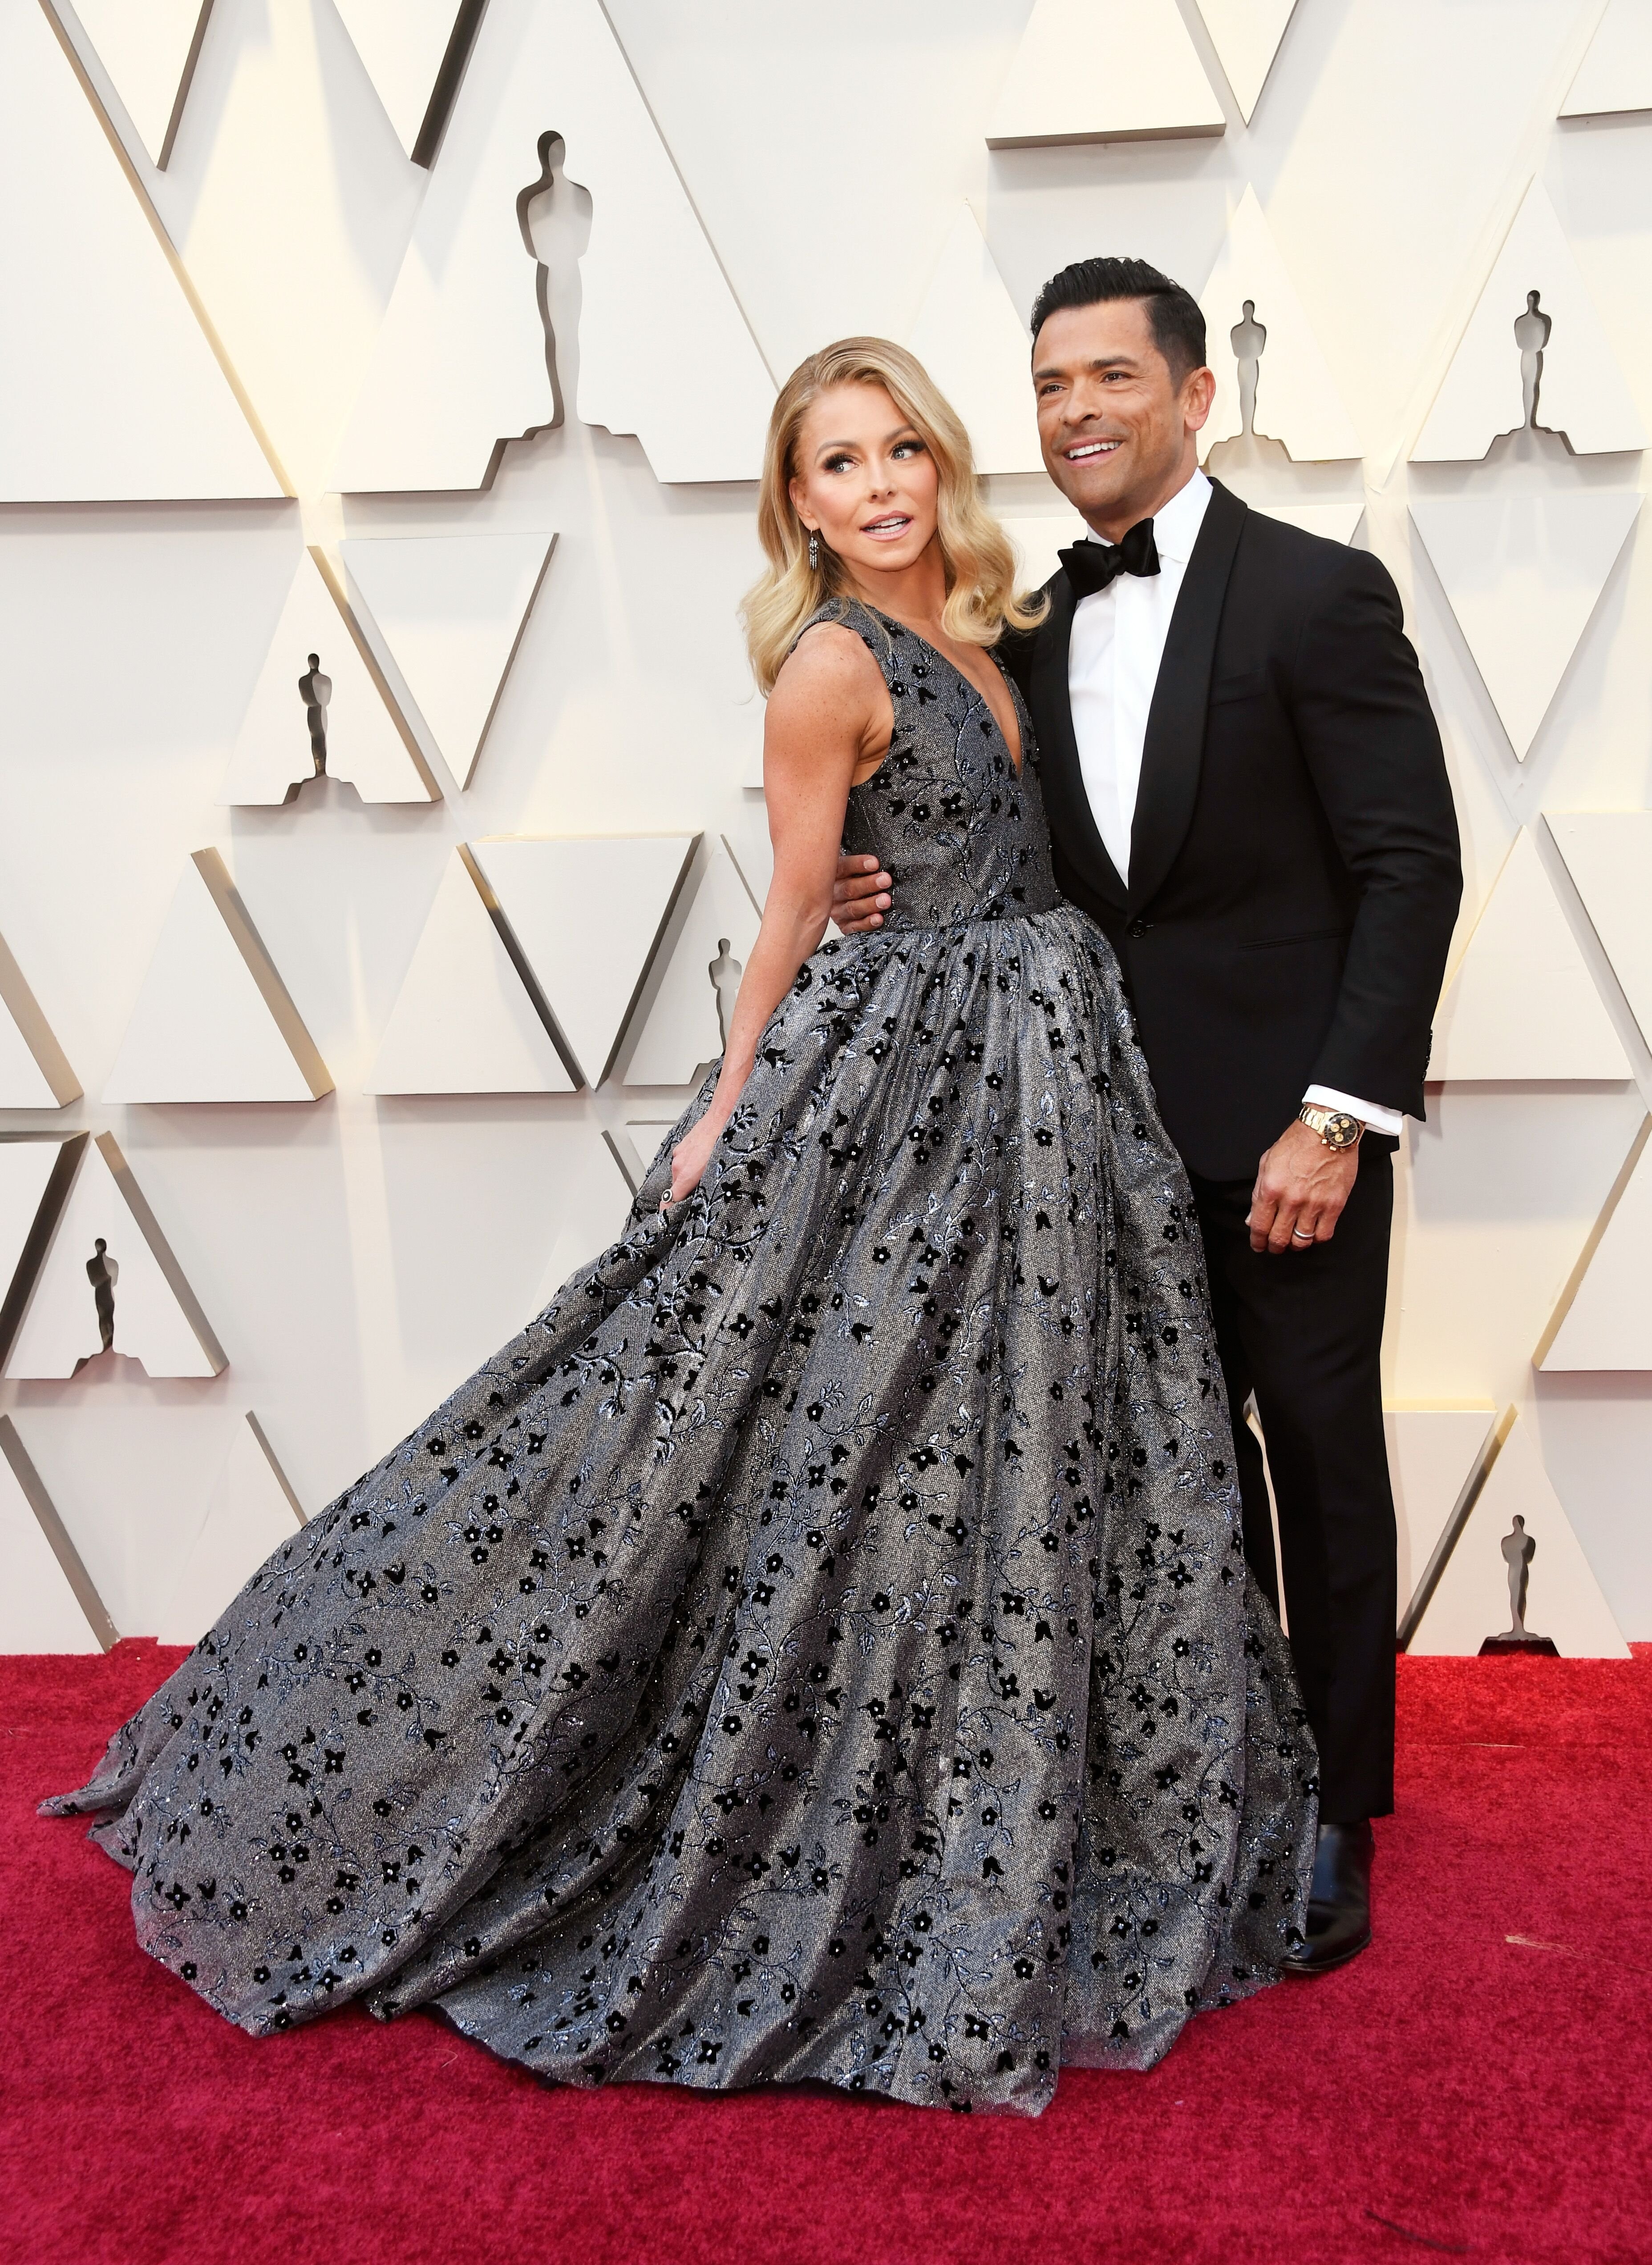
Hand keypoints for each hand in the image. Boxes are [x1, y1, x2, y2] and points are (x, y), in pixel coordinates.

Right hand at [665, 1111, 724, 1208]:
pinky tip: (703, 1160)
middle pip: (677, 1187)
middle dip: (686, 1191)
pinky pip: (683, 1162)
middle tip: (701, 1191)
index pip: (669, 1199)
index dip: (668, 1211)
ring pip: (680, 1173)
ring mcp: (678, 1155)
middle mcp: (678, 1166)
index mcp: (685, 1175)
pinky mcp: (681, 1147)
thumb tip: (697, 1197)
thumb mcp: (716, 1172)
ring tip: (705, 1171)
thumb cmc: (722, 1144)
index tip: (668, 1217)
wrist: (720, 1119)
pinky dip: (690, 1164)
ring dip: (689, 1176)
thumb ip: (703, 1188)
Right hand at [831, 853, 891, 932]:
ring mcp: (837, 910)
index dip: (859, 865)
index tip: (874, 863)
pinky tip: (877, 918)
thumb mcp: (851, 866)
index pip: (844, 867)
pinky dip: (867, 923)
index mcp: (834, 874)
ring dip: (870, 904)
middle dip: (869, 884)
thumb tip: (874, 858)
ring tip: (885, 900)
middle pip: (849, 888)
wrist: (834, 902)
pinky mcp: (844, 925)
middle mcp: (833, 893)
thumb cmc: (851, 879)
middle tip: (885, 880)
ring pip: (852, 908)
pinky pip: (854, 927)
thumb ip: (860, 862)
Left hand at [1247, 1120, 1358, 1253]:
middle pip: (1280, 1238)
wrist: (1327, 1131)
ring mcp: (1314, 1204)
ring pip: (1302, 1241)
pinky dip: (1316, 1239)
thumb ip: (1259, 1193)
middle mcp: (1291, 1200)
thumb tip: (1253, 1217)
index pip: (1260, 1226)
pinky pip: (1324, 1234)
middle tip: (1274, 1247)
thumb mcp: (1267, 1163)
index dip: (1257, 1241)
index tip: (1258, 1245)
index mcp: (1271, 1189)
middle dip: (1274, 1247)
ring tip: (1293, 1241)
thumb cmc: (1297, 1143)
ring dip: (1295, 1246)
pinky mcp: (1334, 1205)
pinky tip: (1312, 1234)